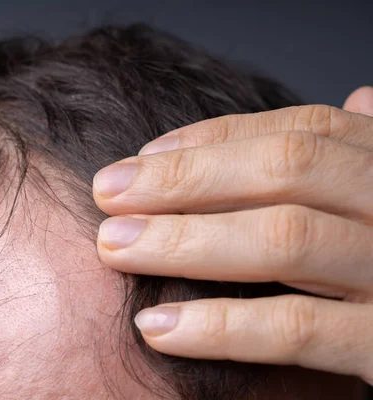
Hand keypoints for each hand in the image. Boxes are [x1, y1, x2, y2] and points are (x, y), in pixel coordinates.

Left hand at [93, 87, 372, 382]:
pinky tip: (157, 326)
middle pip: (285, 170)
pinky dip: (223, 326)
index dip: (210, 141)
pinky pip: (301, 329)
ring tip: (113, 247)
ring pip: (286, 239)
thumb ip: (364, 155)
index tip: (139, 158)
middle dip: (184, 180)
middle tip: (107, 195)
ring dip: (185, 242)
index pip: (297, 131)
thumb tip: (362, 95)